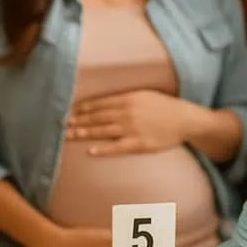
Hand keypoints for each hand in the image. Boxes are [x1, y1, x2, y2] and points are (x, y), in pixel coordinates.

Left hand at [66, 90, 189, 155]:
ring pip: (103, 131)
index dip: (83, 108)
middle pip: (97, 117)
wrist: (185, 120)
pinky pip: (117, 147)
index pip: (99, 103)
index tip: (69, 111)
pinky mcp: (139, 144)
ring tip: (69, 135)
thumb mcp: (144, 95)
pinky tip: (90, 151)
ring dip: (84, 133)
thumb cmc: (165, 107)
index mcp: (128, 98)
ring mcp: (133, 129)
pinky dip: (103, 149)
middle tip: (61, 124)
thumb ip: (125, 99)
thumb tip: (104, 103)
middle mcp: (128, 112)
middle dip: (78, 120)